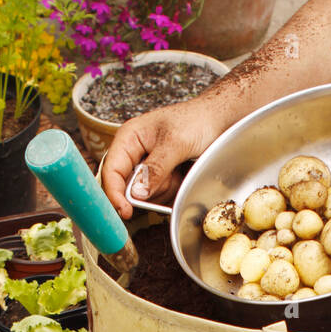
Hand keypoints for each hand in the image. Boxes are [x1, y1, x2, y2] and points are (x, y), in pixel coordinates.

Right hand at [101, 102, 221, 218]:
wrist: (219, 120)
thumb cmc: (196, 120)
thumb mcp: (175, 143)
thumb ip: (156, 168)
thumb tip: (136, 193)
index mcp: (129, 138)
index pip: (112, 170)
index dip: (114, 193)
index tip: (125, 211)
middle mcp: (135, 155)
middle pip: (129, 189)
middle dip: (151, 188)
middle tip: (171, 174)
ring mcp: (149, 169)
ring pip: (147, 196)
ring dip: (166, 189)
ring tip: (179, 170)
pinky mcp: (162, 179)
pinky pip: (161, 197)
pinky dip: (174, 191)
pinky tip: (183, 176)